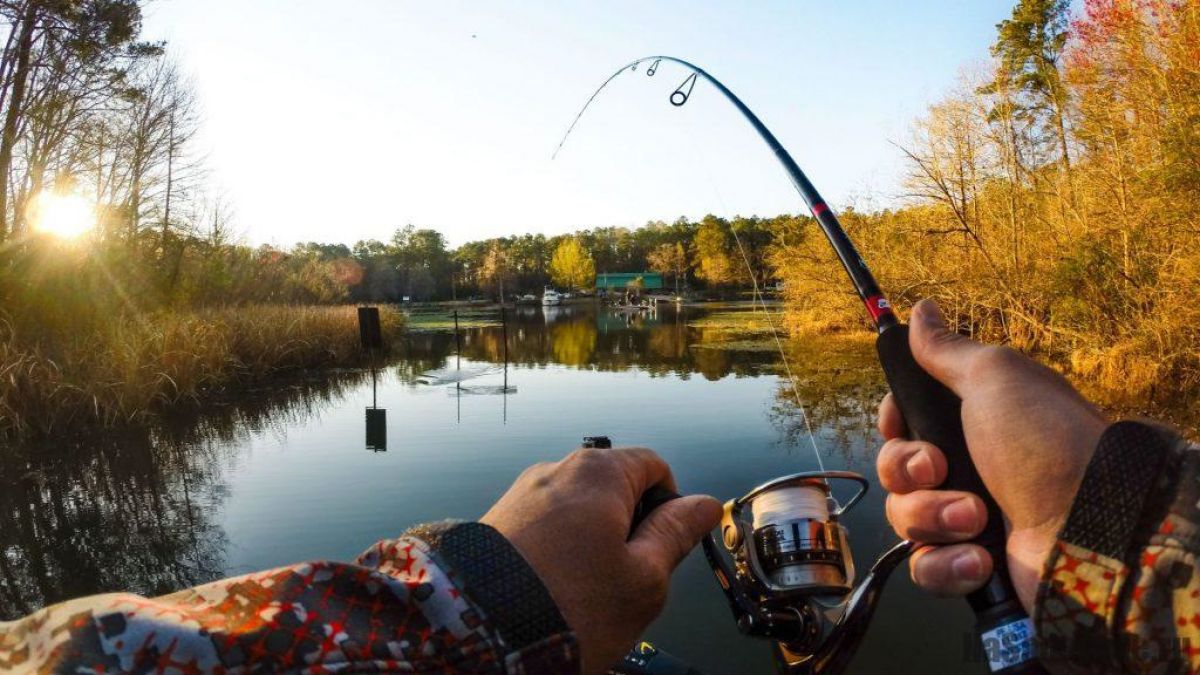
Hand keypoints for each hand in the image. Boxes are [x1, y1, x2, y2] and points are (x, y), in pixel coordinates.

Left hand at [481, 446, 721, 673]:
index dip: (670, 504)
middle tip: (626, 579)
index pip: (654, 466)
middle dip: (628, 527)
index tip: (665, 547)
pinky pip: (544, 526)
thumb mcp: (644, 577)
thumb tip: (704, 504)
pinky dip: (558, 551)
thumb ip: (676, 534)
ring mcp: (521, 493)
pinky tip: (554, 589)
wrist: (479, 633)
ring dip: (592, 542)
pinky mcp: (496, 520)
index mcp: (600, 472)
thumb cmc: (572, 607)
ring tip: (584, 592)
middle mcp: (557, 469)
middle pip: (614, 486)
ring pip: (579, 509)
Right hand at [876, 299, 1107, 610]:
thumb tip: (921, 308)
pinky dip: (946, 564)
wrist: (1091, 527)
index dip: (892, 424)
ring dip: (932, 517)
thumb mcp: (995, 378)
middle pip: (894, 469)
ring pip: (904, 518)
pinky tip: (978, 558)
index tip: (900, 423)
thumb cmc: (1045, 442)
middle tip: (940, 469)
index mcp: (970, 423)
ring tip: (977, 518)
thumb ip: (948, 350)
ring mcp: (967, 520)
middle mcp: (966, 469)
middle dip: (909, 470)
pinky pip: (926, 567)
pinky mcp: (970, 566)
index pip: (901, 423)